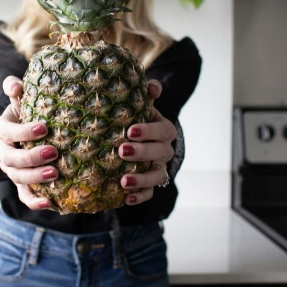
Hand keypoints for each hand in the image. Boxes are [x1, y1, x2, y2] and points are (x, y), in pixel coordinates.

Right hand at [0, 76, 57, 210]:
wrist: (26, 133)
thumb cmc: (27, 113)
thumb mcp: (21, 100)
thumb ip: (16, 90)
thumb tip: (14, 84)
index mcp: (0, 130)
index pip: (6, 132)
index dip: (22, 131)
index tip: (44, 128)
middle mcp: (2, 152)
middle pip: (10, 159)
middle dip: (31, 157)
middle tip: (53, 152)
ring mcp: (11, 170)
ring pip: (17, 178)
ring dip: (35, 177)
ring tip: (55, 174)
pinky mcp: (21, 185)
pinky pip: (24, 196)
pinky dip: (35, 201)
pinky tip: (50, 203)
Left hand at [119, 80, 175, 205]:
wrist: (140, 140)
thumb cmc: (138, 119)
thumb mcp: (142, 105)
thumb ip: (146, 94)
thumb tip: (152, 87)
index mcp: (164, 129)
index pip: (162, 130)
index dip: (148, 131)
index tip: (130, 130)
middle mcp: (164, 150)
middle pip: (160, 153)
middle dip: (142, 152)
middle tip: (121, 151)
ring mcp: (159, 168)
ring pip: (157, 176)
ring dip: (142, 179)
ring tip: (124, 181)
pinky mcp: (151, 185)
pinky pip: (150, 193)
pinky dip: (140, 197)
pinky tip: (127, 199)